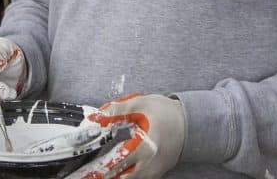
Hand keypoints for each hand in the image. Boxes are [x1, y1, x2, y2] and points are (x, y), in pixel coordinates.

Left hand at [66, 93, 185, 178]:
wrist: (191, 124)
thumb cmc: (167, 113)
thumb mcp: (141, 104)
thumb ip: (117, 111)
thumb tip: (97, 117)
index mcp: (146, 146)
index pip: (118, 162)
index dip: (101, 169)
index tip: (86, 173)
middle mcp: (150, 164)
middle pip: (122, 178)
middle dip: (103, 177)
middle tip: (86, 176)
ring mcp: (153, 172)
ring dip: (112, 178)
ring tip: (94, 176)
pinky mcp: (155, 174)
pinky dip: (123, 177)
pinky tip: (111, 174)